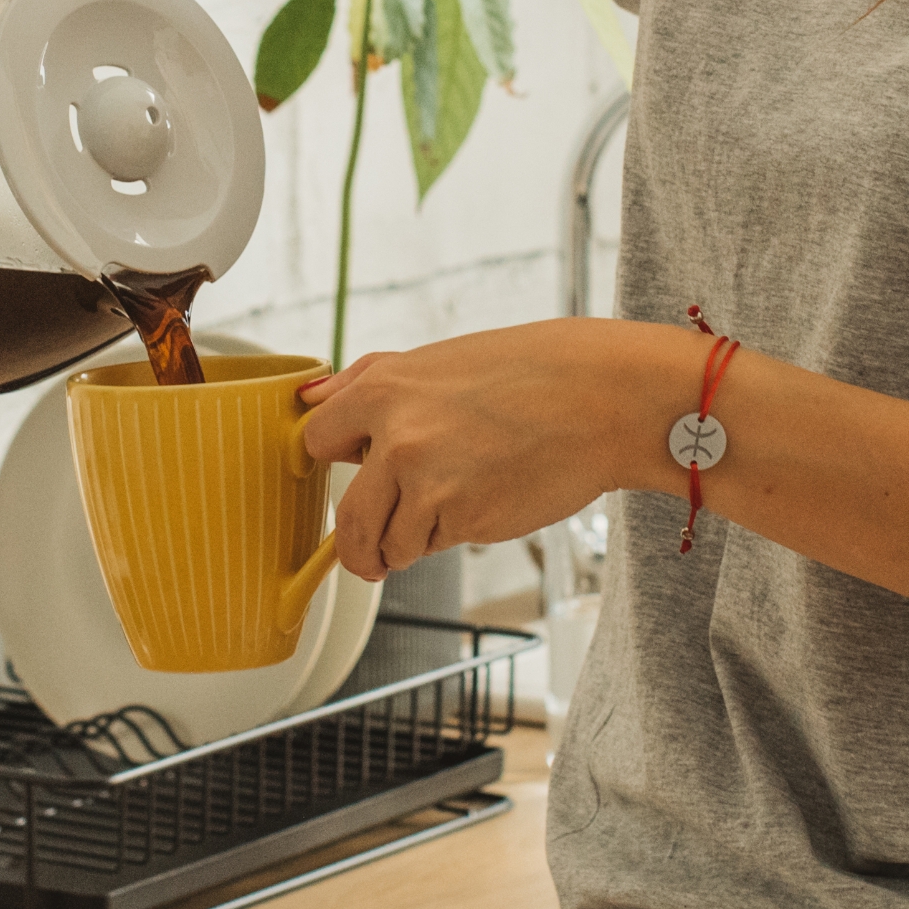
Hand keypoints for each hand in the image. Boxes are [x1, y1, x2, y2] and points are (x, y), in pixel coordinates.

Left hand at [296, 320, 680, 579]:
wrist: (600, 397)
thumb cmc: (525, 373)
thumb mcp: (436, 359)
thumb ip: (366, 381)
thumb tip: (309, 400)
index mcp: (381, 390)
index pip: (314, 442)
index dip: (332, 462)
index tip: (345, 474)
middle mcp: (395, 439)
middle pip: (345, 520)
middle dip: (358, 543)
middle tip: (374, 549)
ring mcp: (429, 485)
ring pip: (390, 545)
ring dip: (411, 541)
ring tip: (454, 504)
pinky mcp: (466, 521)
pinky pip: (435, 546)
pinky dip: (452, 537)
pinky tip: (485, 500)